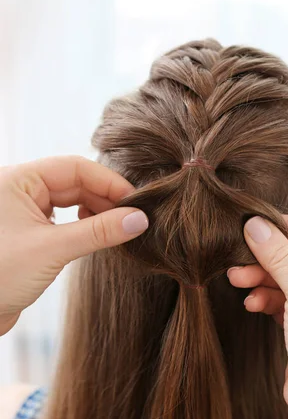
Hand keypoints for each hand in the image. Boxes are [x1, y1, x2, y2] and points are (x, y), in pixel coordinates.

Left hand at [0, 156, 147, 334]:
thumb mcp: (53, 250)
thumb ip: (99, 232)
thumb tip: (139, 219)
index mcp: (17, 180)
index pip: (74, 167)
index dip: (109, 182)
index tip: (136, 202)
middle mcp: (20, 190)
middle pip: (75, 183)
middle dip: (105, 199)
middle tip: (133, 218)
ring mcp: (24, 212)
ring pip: (71, 201)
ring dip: (96, 213)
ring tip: (119, 229)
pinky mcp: (29, 234)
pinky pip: (64, 220)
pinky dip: (84, 227)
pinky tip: (97, 237)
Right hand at [228, 215, 287, 416]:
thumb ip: (279, 256)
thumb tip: (254, 224)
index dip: (286, 230)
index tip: (253, 224)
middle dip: (268, 260)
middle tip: (238, 259)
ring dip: (263, 279)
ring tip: (237, 281)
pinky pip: (285, 301)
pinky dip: (267, 299)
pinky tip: (252, 304)